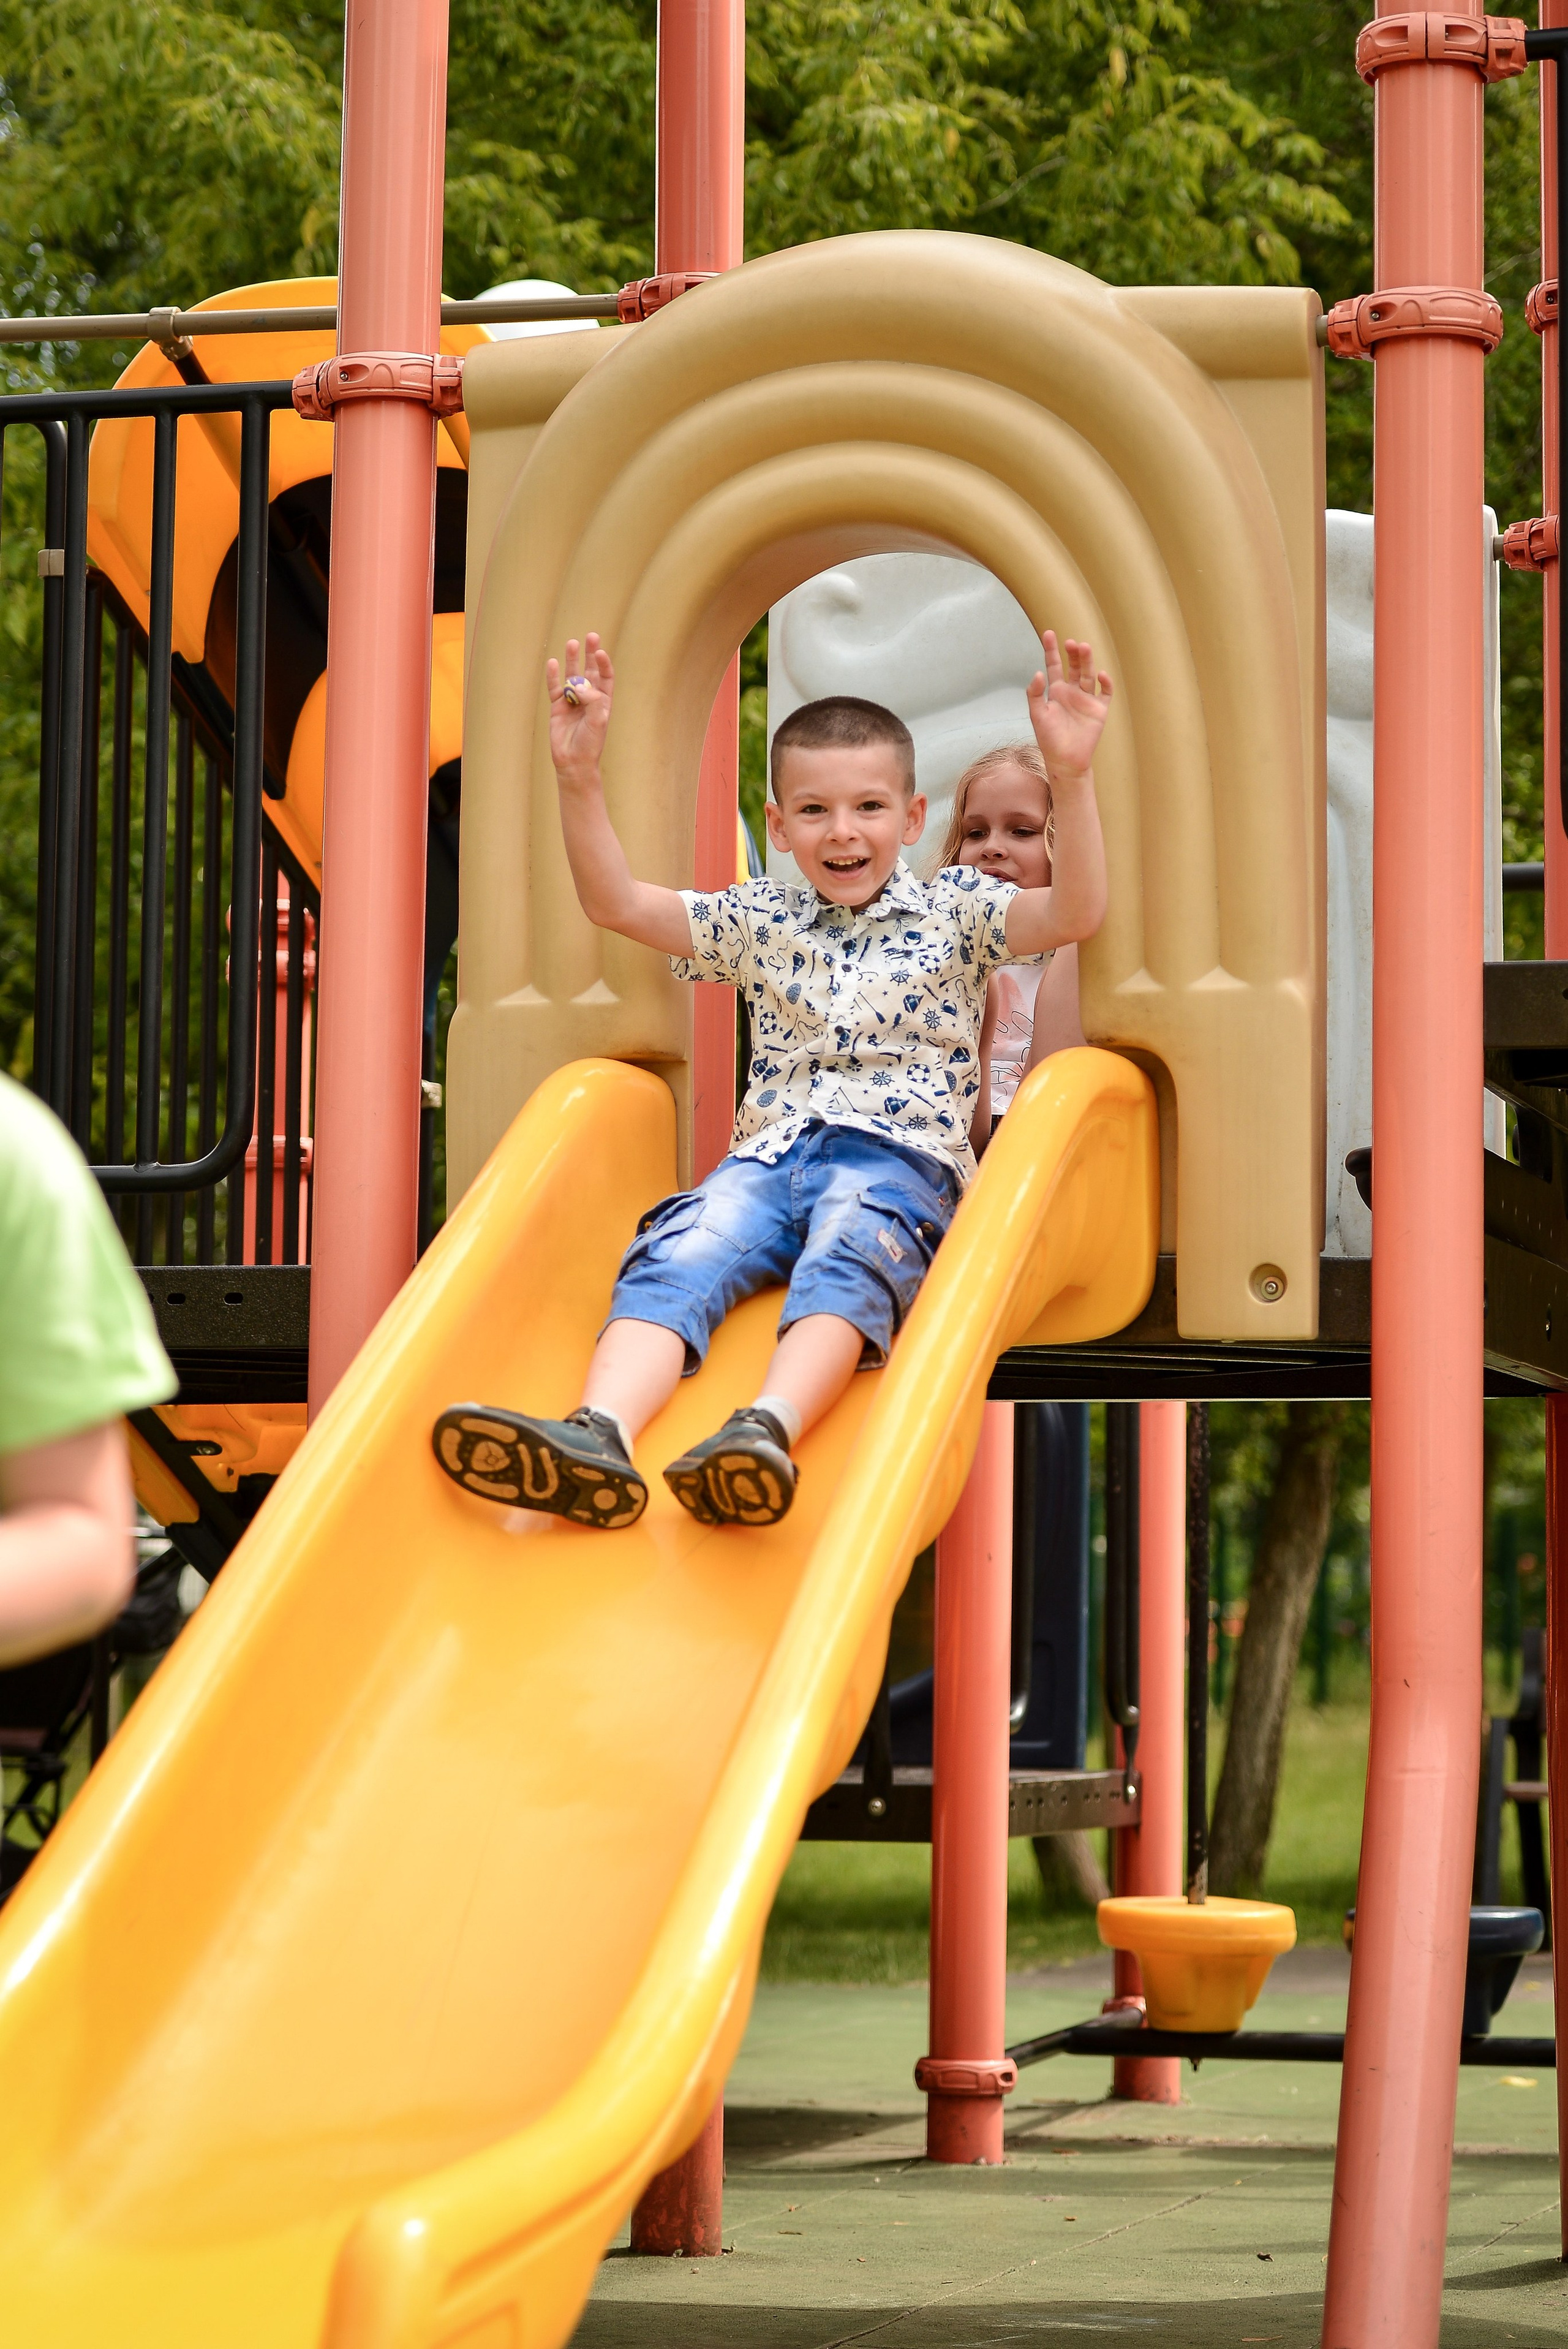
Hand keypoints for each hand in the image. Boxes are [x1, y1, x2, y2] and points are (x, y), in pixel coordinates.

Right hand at [546, 633, 613, 780]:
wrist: (573, 761)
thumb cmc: (590, 743)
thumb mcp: (598, 721)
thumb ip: (592, 701)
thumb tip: (580, 684)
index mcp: (603, 701)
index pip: (606, 677)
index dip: (604, 664)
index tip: (600, 652)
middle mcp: (588, 698)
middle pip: (590, 671)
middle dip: (590, 654)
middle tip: (591, 636)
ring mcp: (572, 701)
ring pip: (572, 675)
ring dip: (572, 660)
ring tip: (572, 643)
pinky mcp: (557, 706)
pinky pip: (555, 688)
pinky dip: (553, 676)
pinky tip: (552, 662)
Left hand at [1026, 630, 1111, 784]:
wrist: (1065, 761)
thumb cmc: (1048, 739)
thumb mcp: (1037, 715)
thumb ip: (1035, 694)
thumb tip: (1038, 672)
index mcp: (1056, 692)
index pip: (1053, 665)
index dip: (1051, 650)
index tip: (1048, 633)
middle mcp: (1072, 692)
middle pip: (1074, 666)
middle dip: (1073, 654)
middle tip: (1071, 643)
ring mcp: (1087, 699)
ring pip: (1089, 675)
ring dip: (1087, 661)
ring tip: (1084, 647)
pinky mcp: (1099, 710)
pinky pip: (1105, 692)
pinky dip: (1105, 682)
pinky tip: (1100, 675)